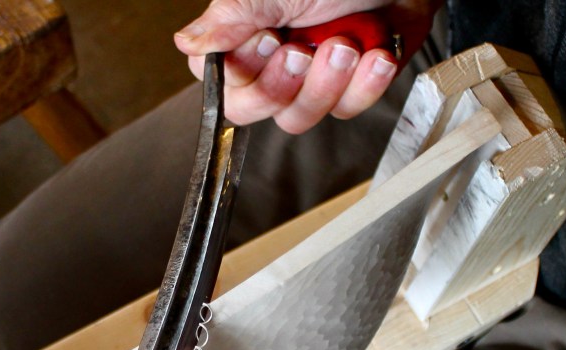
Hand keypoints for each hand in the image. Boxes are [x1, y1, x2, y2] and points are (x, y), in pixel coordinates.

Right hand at [174, 0, 442, 132]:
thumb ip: (230, 17)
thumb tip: (188, 42)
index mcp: (244, 37)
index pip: (220, 84)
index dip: (245, 73)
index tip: (269, 41)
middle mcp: (271, 63)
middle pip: (253, 110)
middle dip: (282, 85)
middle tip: (301, 51)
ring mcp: (310, 79)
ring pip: (299, 117)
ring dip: (326, 84)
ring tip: (347, 43)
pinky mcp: (349, 88)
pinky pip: (345, 109)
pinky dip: (365, 84)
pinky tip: (376, 55)